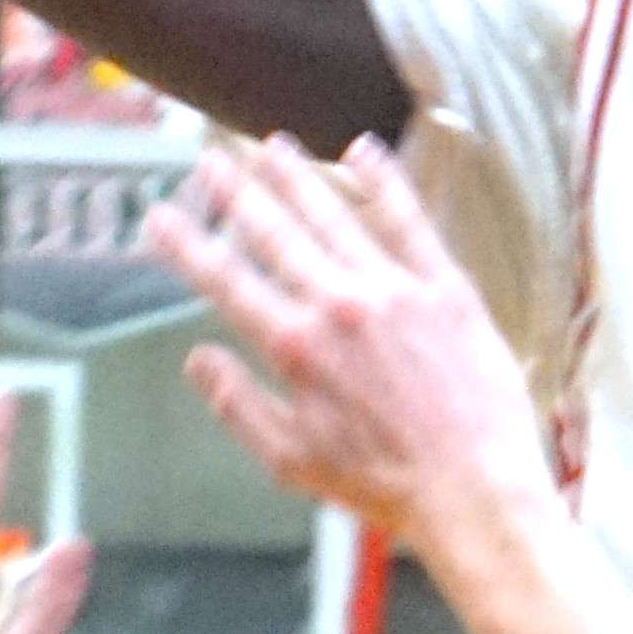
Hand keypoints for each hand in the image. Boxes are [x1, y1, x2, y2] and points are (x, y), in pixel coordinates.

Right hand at [148, 134, 549, 537]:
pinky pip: (410, 221)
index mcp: (295, 346)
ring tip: (270, 144)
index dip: (187, 245)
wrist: (473, 488)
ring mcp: (395, 289)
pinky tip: (363, 149)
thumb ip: (238, 404)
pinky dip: (384, 182)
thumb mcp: (291, 460)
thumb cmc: (382, 484)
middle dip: (237, 192)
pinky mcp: (446, 288)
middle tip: (210, 158)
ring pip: (335, 216)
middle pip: (275, 233)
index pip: (226, 281)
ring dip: (298, 177)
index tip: (159, 215)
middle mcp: (339, 304)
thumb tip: (198, 359)